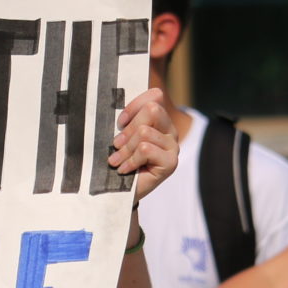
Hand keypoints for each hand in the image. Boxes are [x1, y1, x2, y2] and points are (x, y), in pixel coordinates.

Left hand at [110, 87, 177, 202]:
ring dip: (125, 149)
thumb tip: (114, 101)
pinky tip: (124, 169)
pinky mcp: (171, 162)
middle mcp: (170, 130)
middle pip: (152, 110)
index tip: (120, 123)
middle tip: (116, 145)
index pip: (155, 96)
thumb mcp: (120, 137)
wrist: (121, 192)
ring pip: (145, 132)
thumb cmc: (119, 160)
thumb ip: (125, 121)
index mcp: (159, 120)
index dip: (134, 106)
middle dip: (128, 129)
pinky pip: (145, 149)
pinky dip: (130, 160)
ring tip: (117, 160)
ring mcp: (173, 146)